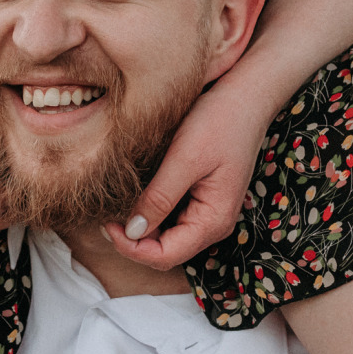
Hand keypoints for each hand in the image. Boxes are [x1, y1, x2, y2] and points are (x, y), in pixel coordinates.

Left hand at [103, 84, 270, 270]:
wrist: (246, 96)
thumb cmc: (220, 122)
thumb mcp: (184, 159)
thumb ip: (159, 199)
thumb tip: (133, 232)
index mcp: (213, 220)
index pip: (165, 256)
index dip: (132, 248)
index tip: (107, 225)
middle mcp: (214, 224)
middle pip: (166, 252)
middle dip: (134, 242)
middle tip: (106, 219)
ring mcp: (210, 213)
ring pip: (169, 239)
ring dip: (142, 232)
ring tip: (117, 211)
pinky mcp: (204, 200)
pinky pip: (175, 221)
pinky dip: (153, 217)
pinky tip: (137, 201)